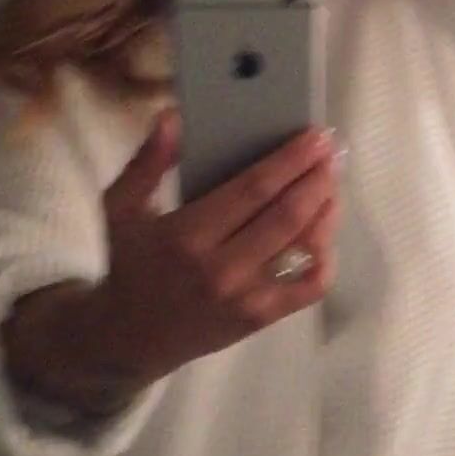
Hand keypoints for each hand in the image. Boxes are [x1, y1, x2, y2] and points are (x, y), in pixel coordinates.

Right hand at [95, 110, 340, 385]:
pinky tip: (326, 234)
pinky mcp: (260, 318)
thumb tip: (173, 118)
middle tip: (333, 151)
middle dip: (317, 179)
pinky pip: (308, 288)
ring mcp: (245, 297)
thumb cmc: (129, 264)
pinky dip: (325, 260)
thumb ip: (147, 163)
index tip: (314, 136)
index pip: (253, 189)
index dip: (290, 160)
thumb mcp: (121, 208)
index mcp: (187, 235)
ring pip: (303, 249)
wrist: (129, 337)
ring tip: (333, 183)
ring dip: (326, 212)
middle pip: (287, 215)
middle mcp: (221, 268)